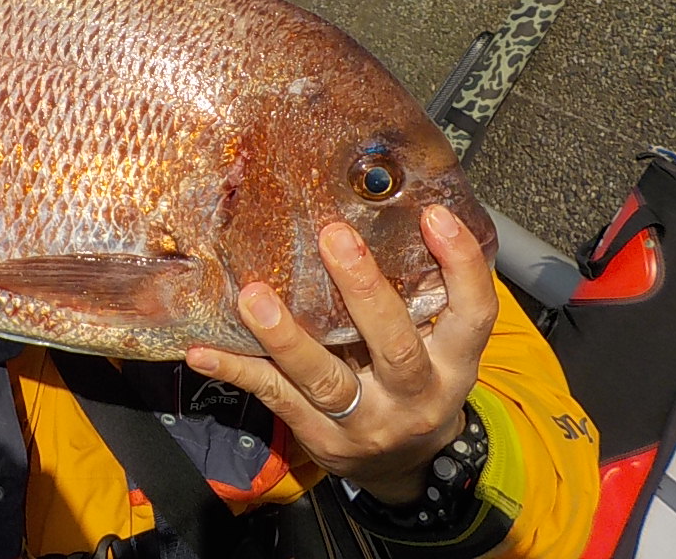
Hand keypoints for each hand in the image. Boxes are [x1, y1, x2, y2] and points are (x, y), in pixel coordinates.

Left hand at [185, 205, 497, 503]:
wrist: (404, 469)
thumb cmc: (415, 382)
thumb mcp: (436, 346)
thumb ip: (420, 294)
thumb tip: (378, 208)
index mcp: (453, 364)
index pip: (472, 315)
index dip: (460, 265)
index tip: (435, 216)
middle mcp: (415, 397)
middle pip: (395, 346)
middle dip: (365, 291)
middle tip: (335, 237)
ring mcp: (366, 423)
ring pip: (326, 379)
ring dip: (286, 337)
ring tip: (254, 297)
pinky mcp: (321, 438)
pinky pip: (275, 398)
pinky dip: (237, 371)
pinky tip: (203, 351)